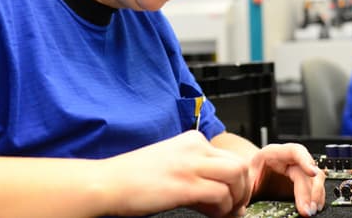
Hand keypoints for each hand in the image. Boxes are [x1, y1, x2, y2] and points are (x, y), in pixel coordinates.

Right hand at [102, 130, 250, 216]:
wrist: (107, 183)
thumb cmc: (134, 178)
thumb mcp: (172, 166)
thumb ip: (196, 172)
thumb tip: (222, 194)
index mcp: (192, 141)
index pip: (230, 157)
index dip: (238, 182)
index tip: (234, 198)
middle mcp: (195, 147)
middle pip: (240, 165)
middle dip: (243, 190)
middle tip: (235, 208)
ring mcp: (190, 164)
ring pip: (237, 176)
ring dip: (236, 199)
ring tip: (224, 213)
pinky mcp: (184, 184)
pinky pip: (221, 194)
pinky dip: (223, 209)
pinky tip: (211, 215)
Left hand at [248, 144, 325, 215]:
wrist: (250, 174)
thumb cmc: (248, 172)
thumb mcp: (244, 177)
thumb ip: (247, 185)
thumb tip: (244, 202)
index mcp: (274, 153)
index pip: (294, 151)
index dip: (305, 160)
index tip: (311, 172)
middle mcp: (289, 159)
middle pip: (305, 170)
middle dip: (308, 190)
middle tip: (306, 209)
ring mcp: (298, 170)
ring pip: (315, 178)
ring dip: (316, 195)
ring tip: (311, 210)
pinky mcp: (302, 182)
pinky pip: (315, 187)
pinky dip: (317, 197)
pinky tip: (314, 206)